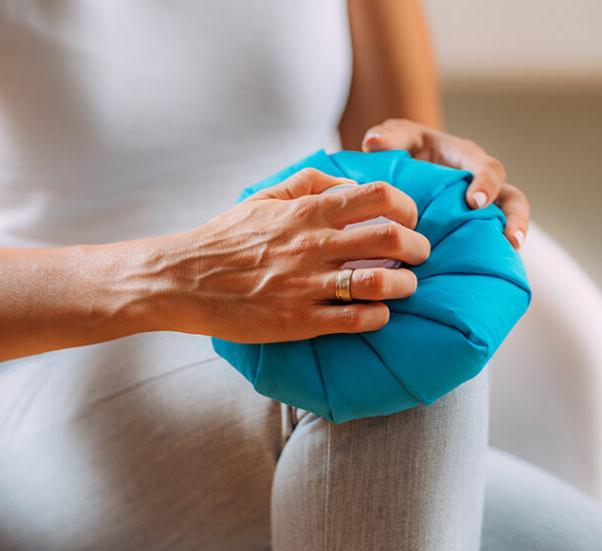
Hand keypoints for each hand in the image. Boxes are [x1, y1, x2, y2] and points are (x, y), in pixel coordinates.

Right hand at [162, 168, 431, 343]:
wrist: (183, 280)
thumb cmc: (225, 238)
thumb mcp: (262, 197)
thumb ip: (307, 182)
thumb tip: (348, 179)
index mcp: (306, 211)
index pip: (377, 196)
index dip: (406, 207)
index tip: (409, 220)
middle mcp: (312, 244)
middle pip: (390, 238)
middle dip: (417, 247)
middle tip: (418, 256)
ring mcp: (307, 284)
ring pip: (380, 282)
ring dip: (404, 285)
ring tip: (405, 287)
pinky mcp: (299, 320)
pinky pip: (356, 319)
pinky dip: (379, 316)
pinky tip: (379, 314)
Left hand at [361, 118, 529, 249]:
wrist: (403, 162)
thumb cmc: (403, 145)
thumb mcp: (397, 137)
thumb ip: (390, 137)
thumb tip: (374, 142)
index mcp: (464, 157)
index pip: (485, 167)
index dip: (484, 183)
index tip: (474, 202)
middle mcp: (480, 182)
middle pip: (511, 197)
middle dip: (514, 216)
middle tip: (509, 238)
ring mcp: (481, 205)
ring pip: (509, 219)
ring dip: (514, 237)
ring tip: (511, 257)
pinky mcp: (472, 225)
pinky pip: (489, 239)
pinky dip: (492, 253)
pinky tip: (484, 274)